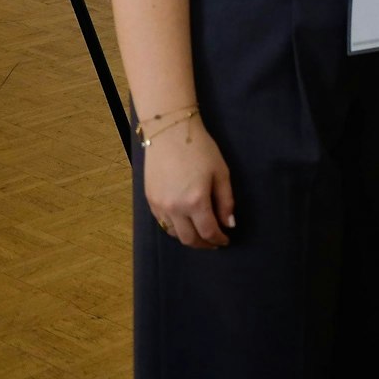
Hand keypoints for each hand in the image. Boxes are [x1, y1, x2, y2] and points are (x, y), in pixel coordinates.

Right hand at [145, 119, 233, 248]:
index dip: (219, 240)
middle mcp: (174, 208)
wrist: (169, 133)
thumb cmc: (200, 150)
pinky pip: (163, 223)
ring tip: (200, 233)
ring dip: (188, 237)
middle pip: (189, 239)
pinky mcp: (149, 200)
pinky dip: (175, 228)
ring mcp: (159, 205)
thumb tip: (229, 224)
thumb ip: (226, 201)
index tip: (226, 240)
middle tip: (214, 242)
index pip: (208, 231)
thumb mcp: (221, 173)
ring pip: (174, 233)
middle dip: (203, 244)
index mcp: (195, 201)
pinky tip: (185, 222)